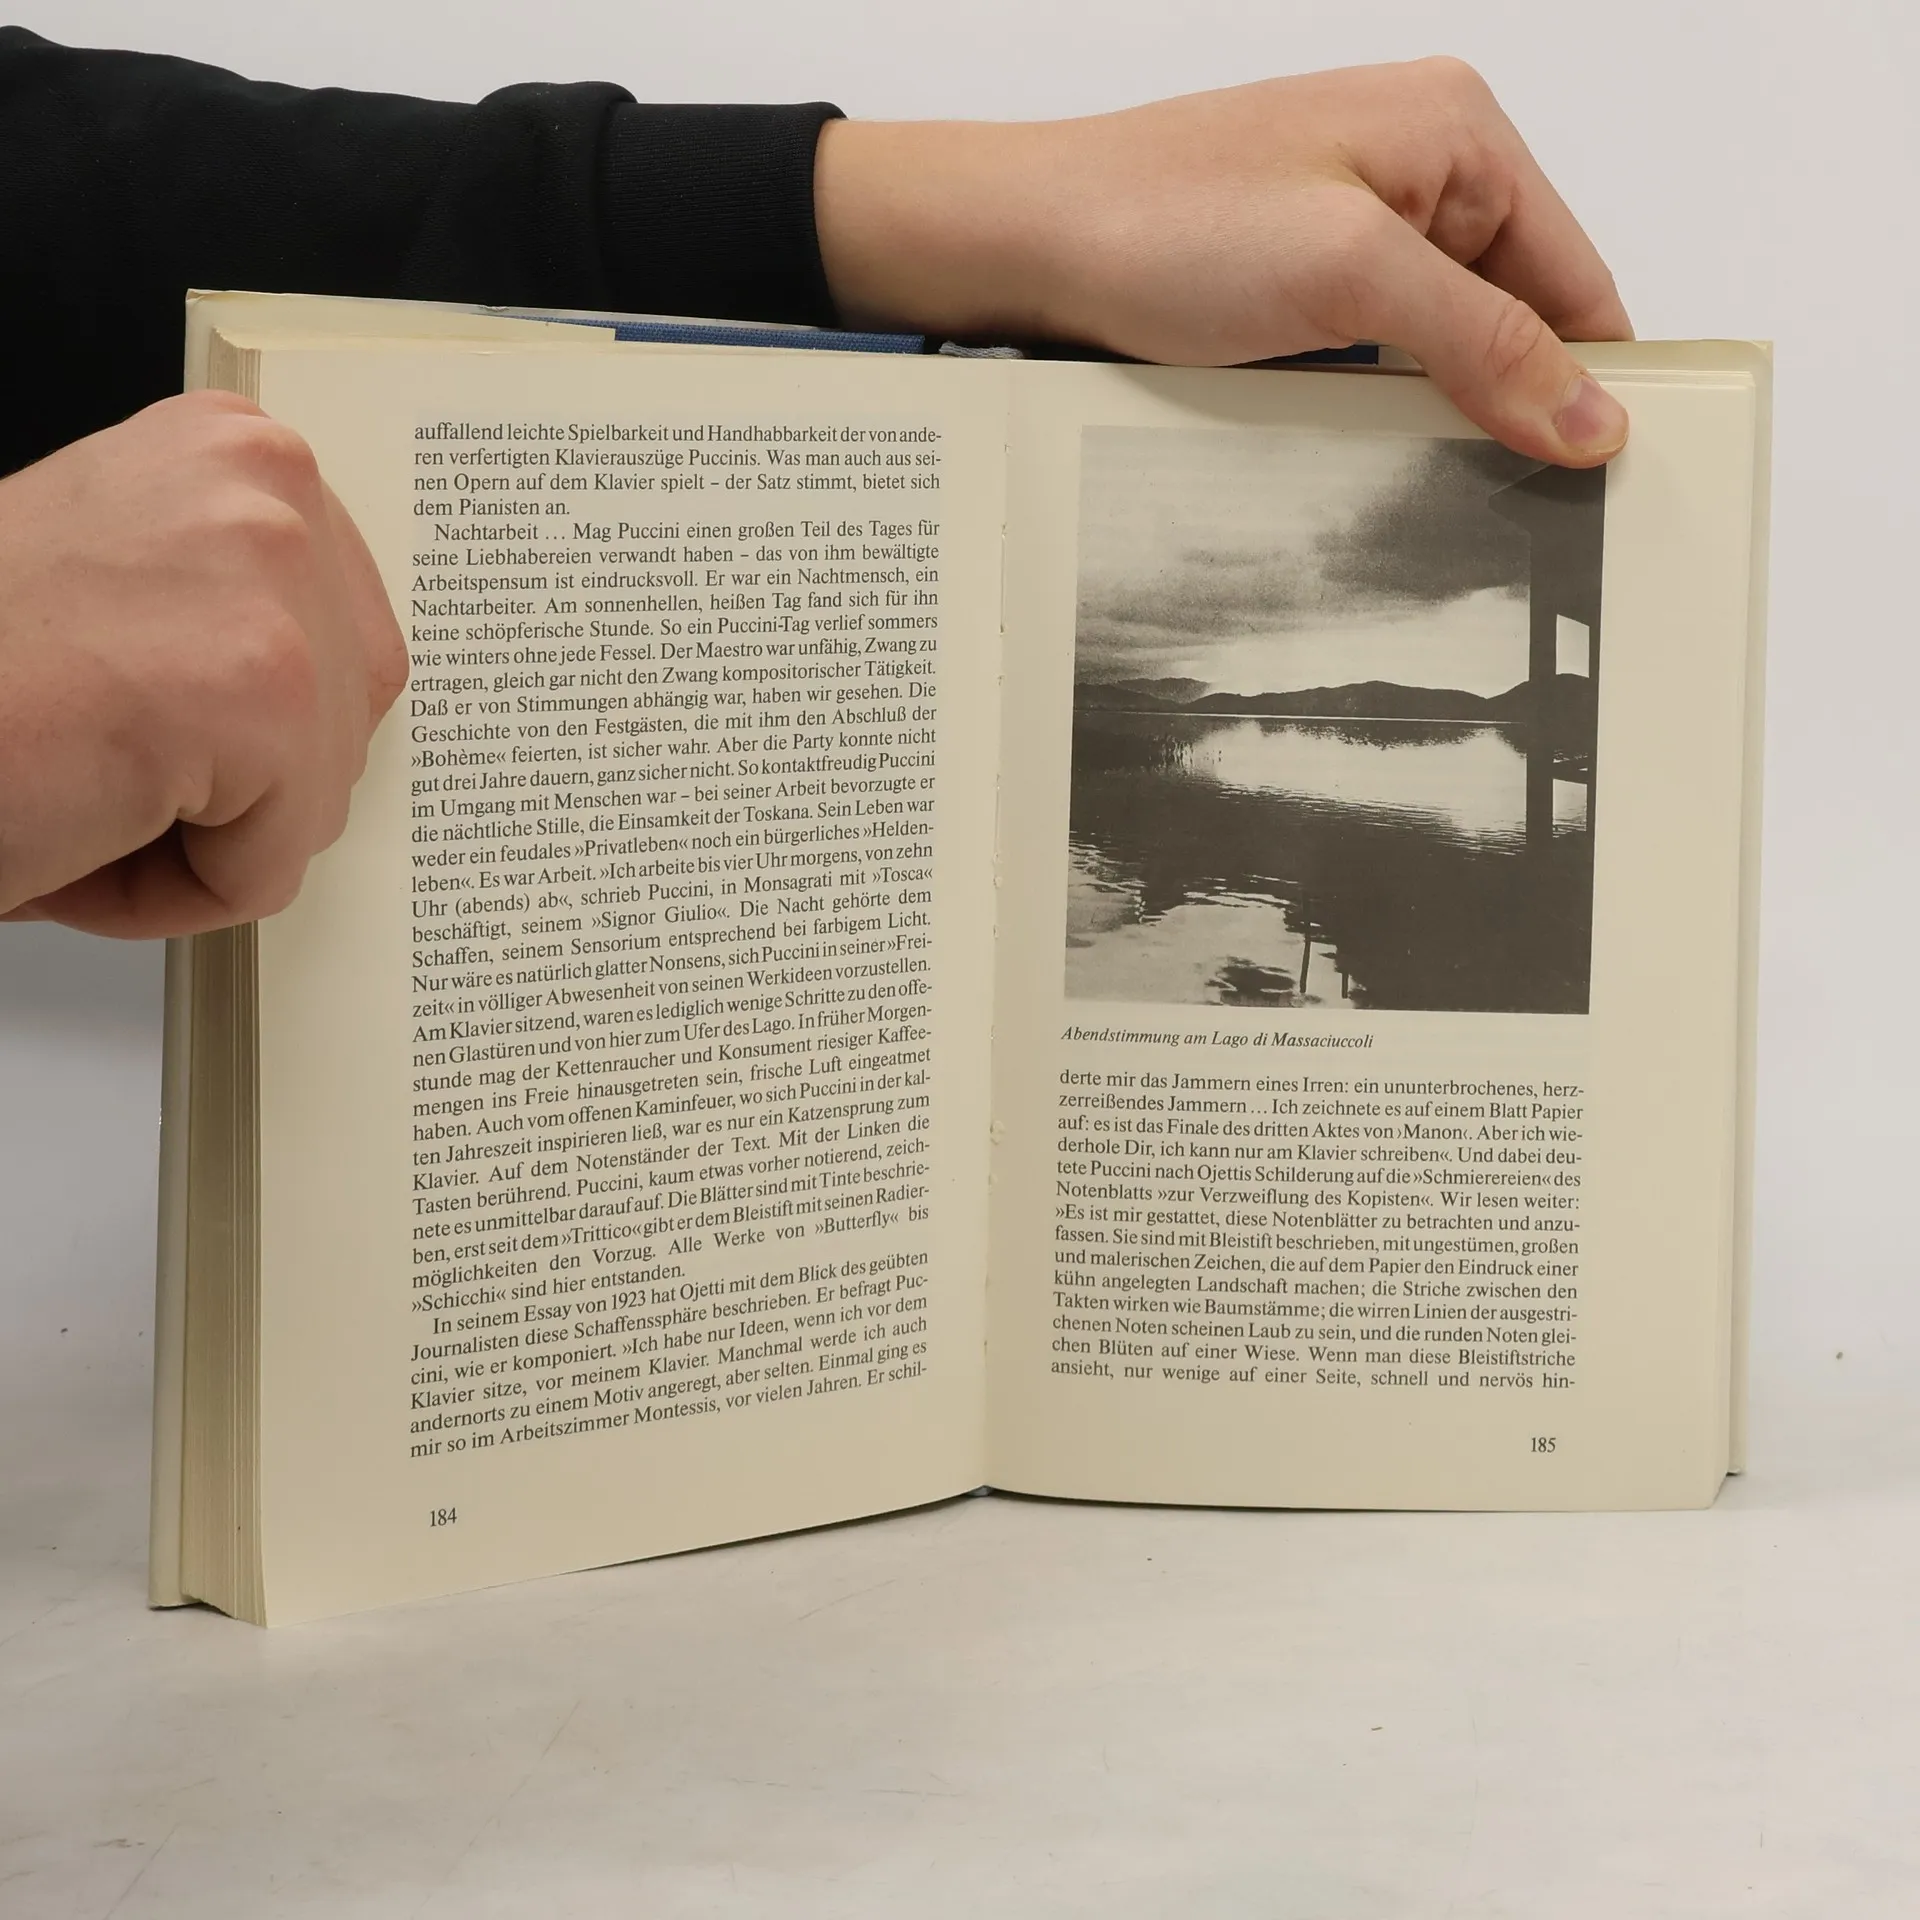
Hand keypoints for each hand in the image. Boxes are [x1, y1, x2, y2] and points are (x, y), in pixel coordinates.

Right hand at [0, 391, 406, 936]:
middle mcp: (265, 489)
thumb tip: (337, 699)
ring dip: (193, 839)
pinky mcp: (260, 691)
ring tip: (77, 782)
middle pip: (348, 722)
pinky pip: (269, 867)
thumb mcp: (137, 587)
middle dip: (235, 786)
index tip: (154, 710)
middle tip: (99, 755)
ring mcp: (272, 581)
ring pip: (314, 801)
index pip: (347, 644)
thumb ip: (237, 613)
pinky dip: (170, 892)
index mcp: (238, 455)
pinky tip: (77, 824)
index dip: (252, 728)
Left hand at [816, 58, 1631, 465]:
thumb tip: (1586, 413)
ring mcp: (1353, 227)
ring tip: (1406, 466)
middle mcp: (1416, 171)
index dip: (1590, 383)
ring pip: (1439, 350)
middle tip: (1498, 498)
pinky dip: (1370, 405)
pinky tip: (1348, 442)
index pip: (1576, 279)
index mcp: (1458, 133)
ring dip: (1429, 413)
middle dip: (1503, 405)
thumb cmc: (1159, 219)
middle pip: (1513, 320)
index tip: (1593, 478)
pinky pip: (1373, 358)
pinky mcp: (1300, 281)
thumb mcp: (1350, 276)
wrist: (1022, 242)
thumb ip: (1482, 342)